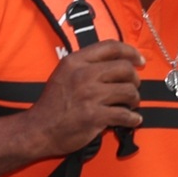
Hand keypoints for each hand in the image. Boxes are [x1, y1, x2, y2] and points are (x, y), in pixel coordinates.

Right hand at [25, 41, 143, 157]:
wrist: (38, 130)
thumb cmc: (52, 104)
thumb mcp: (63, 74)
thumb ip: (85, 65)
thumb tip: (115, 63)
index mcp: (75, 61)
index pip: (111, 47)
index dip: (130, 52)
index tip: (139, 60)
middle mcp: (83, 75)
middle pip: (125, 68)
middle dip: (135, 79)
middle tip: (133, 87)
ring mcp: (90, 95)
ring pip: (129, 90)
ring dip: (135, 99)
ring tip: (130, 104)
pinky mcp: (95, 116)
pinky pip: (125, 115)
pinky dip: (133, 119)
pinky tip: (132, 120)